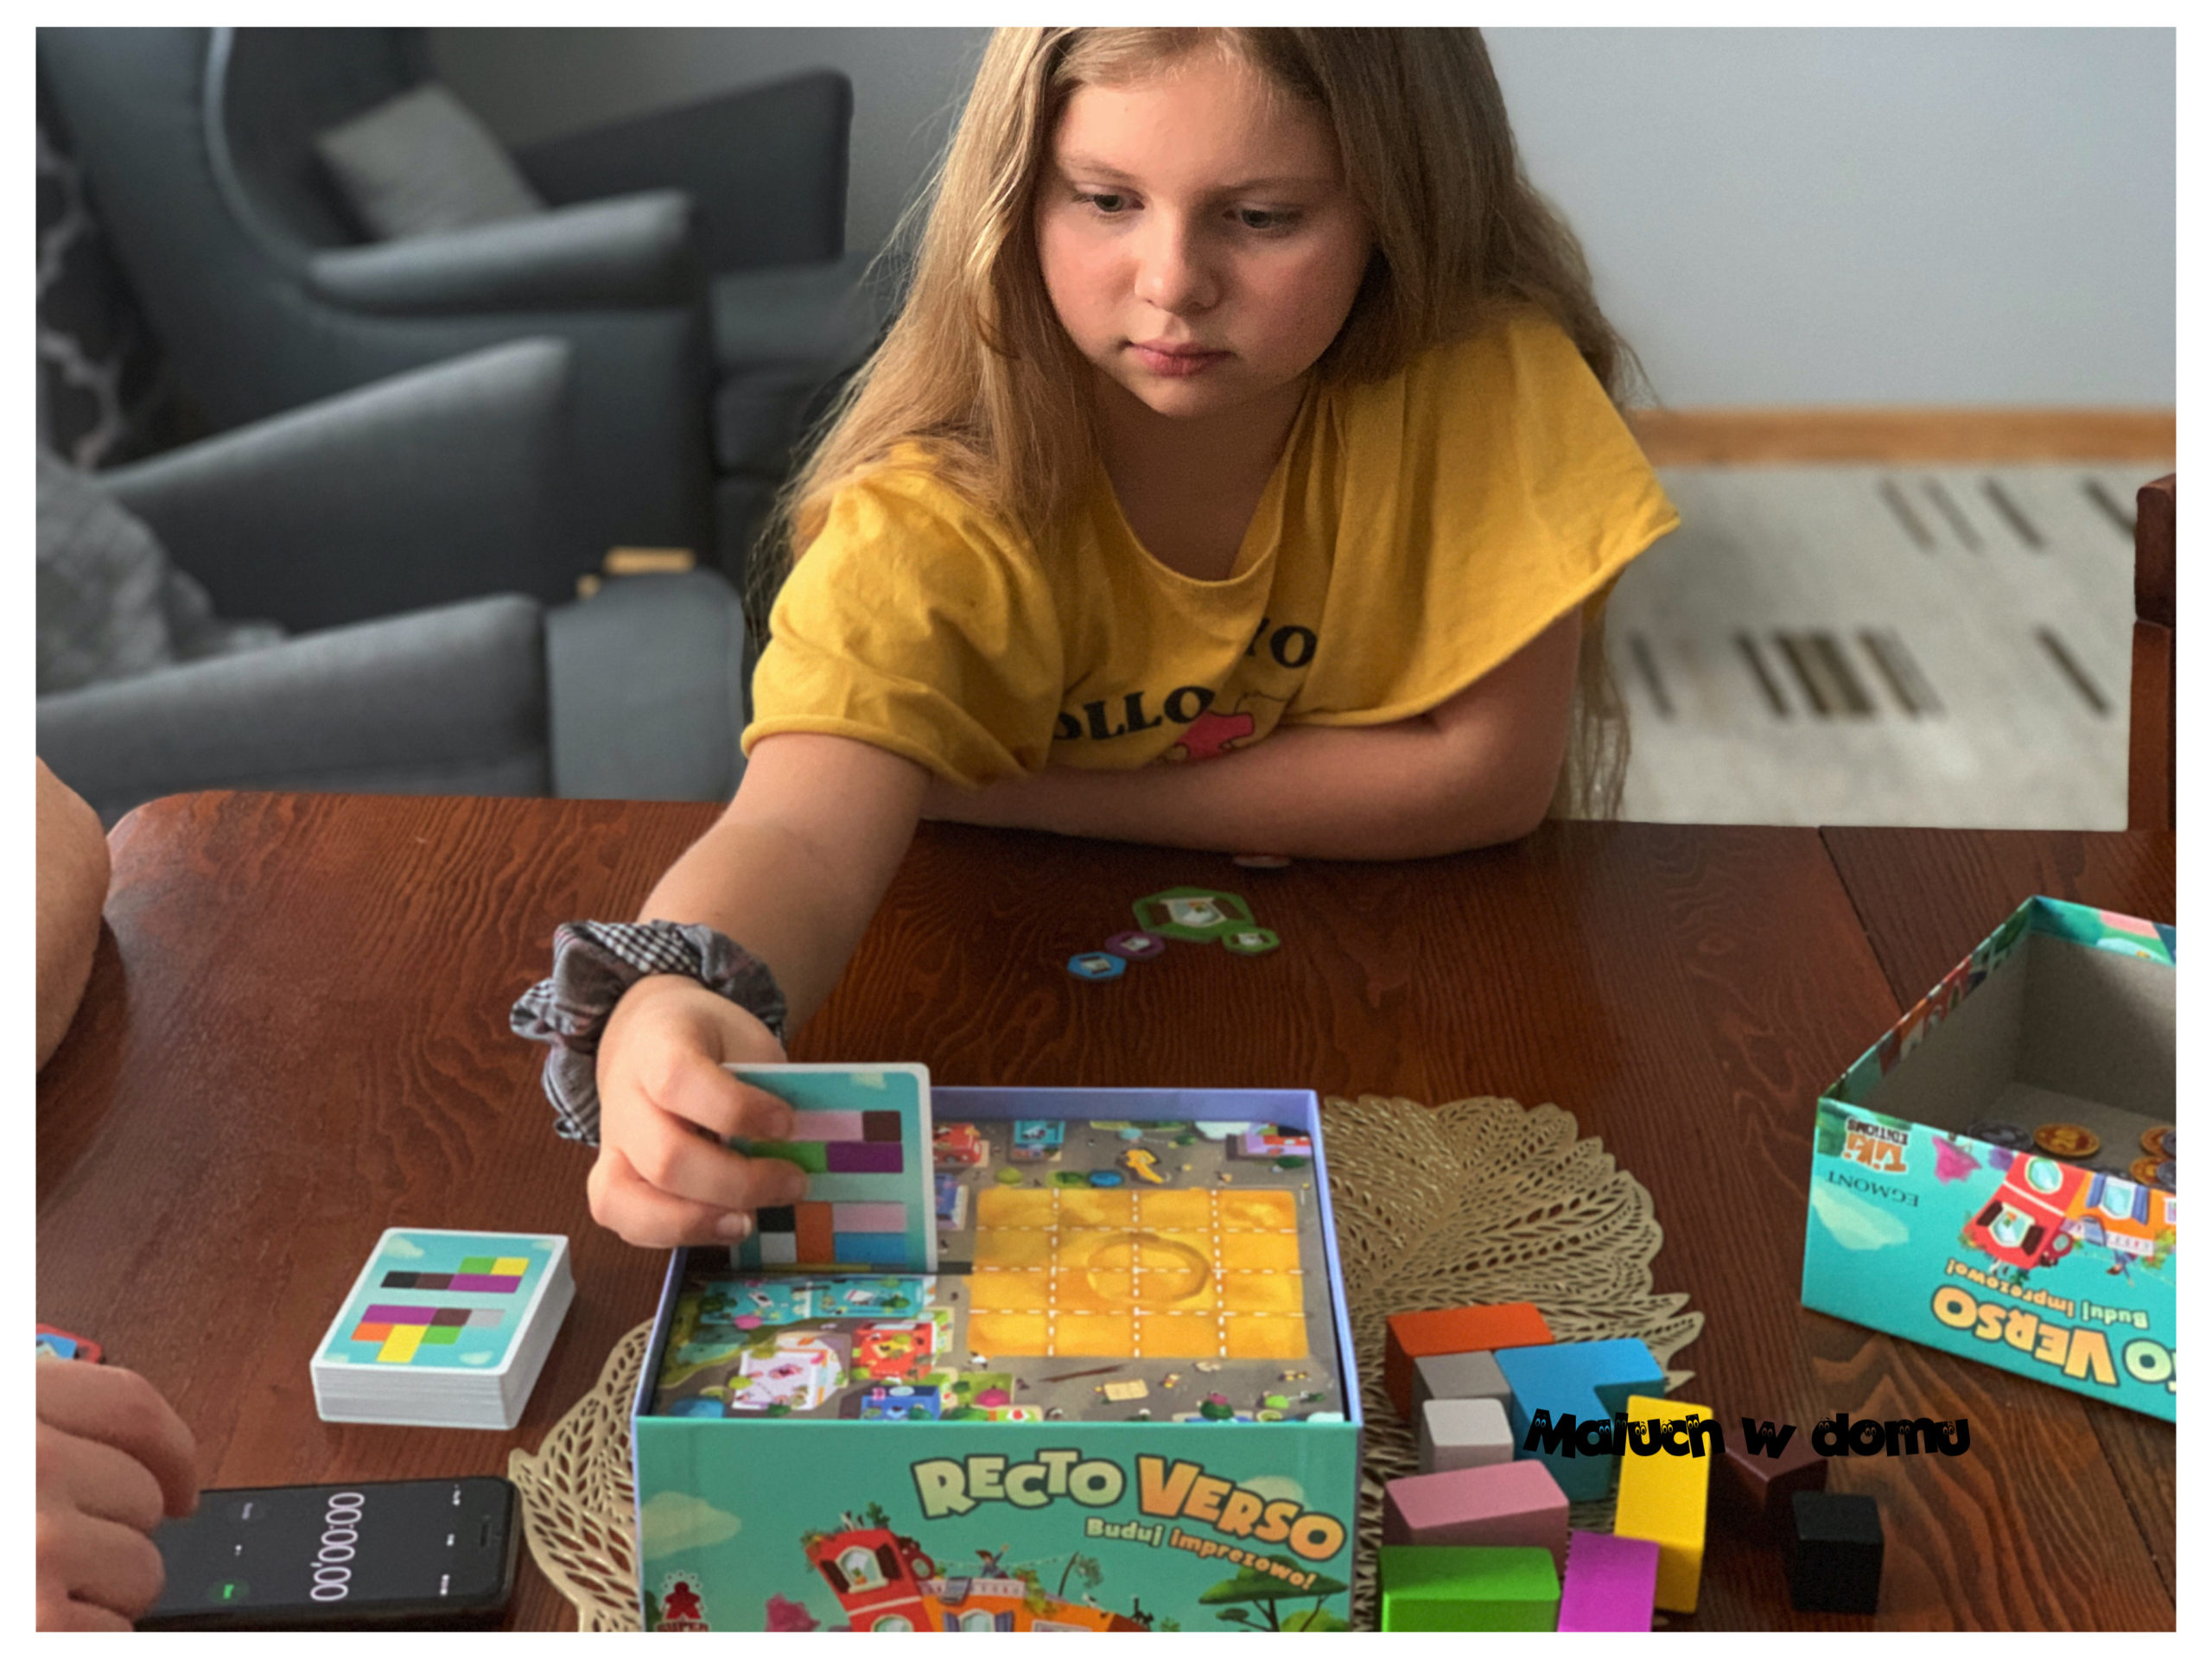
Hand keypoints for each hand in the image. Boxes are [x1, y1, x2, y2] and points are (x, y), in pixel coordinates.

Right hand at [36, 1357, 197, 1630]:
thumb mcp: (0, 1439)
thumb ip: (42, 1437)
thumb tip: (114, 1464)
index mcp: (19, 1404)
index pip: (131, 1408)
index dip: (169, 1451)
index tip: (180, 1484)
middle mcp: (34, 1462)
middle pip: (146, 1496)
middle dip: (116, 1534)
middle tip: (56, 1556)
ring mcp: (40, 1542)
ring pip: (142, 1568)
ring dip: (103, 1592)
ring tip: (37, 1593)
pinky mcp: (41, 1622)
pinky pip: (114, 1630)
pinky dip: (85, 1639)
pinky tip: (40, 1627)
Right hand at [589, 974, 810, 1248]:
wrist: (652, 1036)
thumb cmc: (711, 1042)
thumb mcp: (745, 1040)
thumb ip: (767, 1085)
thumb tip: (802, 1146)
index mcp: (657, 1046)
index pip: (679, 1080)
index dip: (737, 1110)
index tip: (787, 1124)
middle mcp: (623, 1097)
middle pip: (665, 1156)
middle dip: (737, 1182)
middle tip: (793, 1182)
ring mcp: (611, 1144)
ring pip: (625, 1199)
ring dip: (696, 1221)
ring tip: (748, 1222)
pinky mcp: (610, 1180)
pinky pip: (625, 1221)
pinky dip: (676, 1234)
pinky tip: (723, 1226)